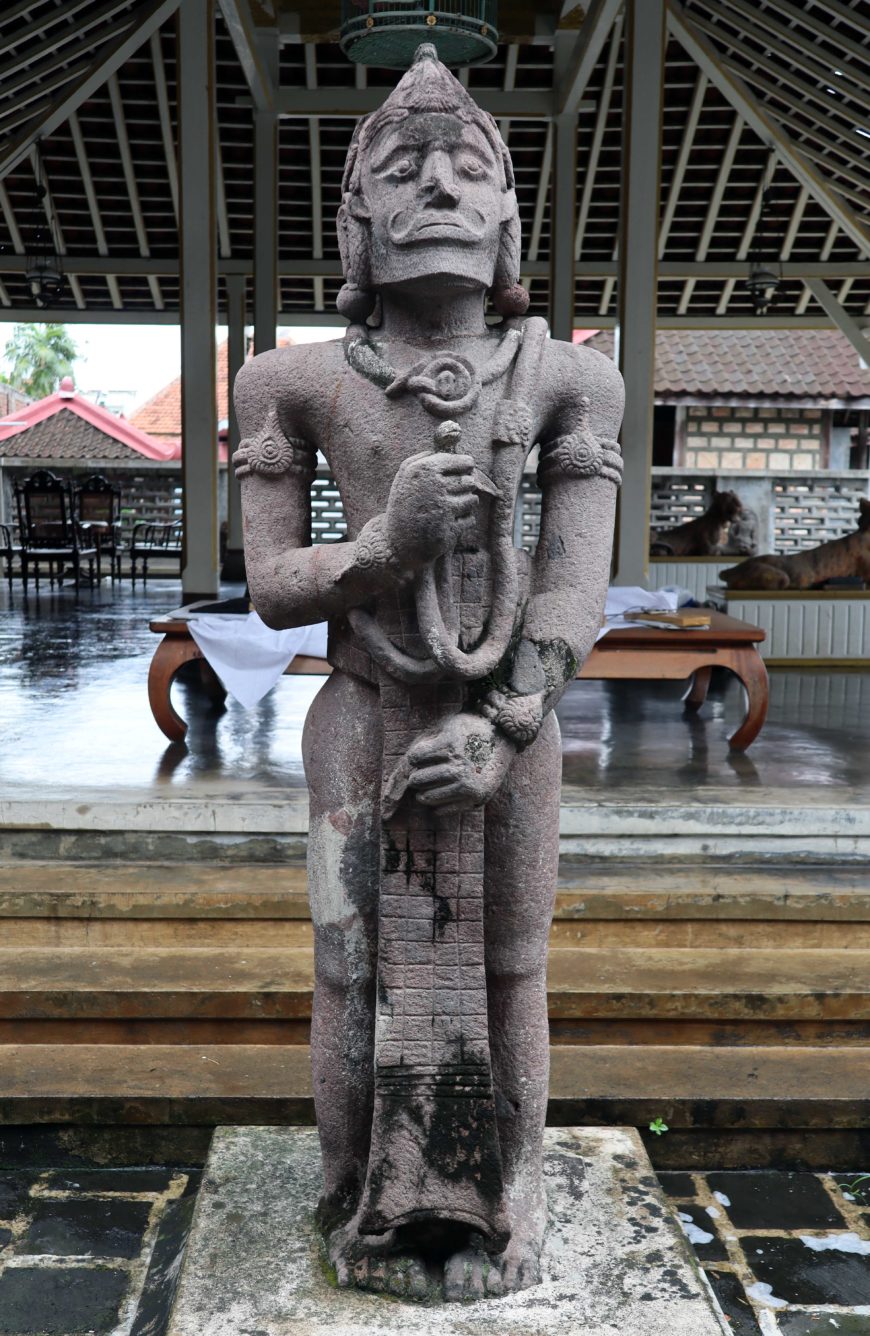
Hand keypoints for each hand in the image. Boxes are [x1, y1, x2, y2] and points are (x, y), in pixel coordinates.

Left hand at [382, 712, 514, 817]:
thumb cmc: (473, 729)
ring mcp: (468, 784)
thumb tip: (409, 761)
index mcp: (450, 746)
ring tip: (427, 789)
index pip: (415, 757)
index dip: (415, 757)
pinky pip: (444, 809)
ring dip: (424, 793)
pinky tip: (440, 798)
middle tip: (421, 776)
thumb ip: (430, 741)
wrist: (505, 737)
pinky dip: (438, 806)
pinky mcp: (476, 797)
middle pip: (418, 779)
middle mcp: (459, 767)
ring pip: (428, 796)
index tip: (420, 758)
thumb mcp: (450, 726)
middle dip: (417, 777)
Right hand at [384, 452, 477, 568]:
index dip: (466, 468)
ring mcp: (443, 509)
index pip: (466, 462)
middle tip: (452, 495)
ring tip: (449, 509)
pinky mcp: (449, 529)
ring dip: (465, 505)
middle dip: (465, 488)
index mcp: (424, 469)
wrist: (395, 542)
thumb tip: (448, 450)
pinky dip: (463, 522)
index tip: (462, 473)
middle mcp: (434, 486)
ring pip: (473, 500)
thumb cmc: (404, 505)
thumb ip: (424, 458)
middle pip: (471, 481)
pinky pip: (470, 519)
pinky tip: (448, 523)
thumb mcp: (405, 476)